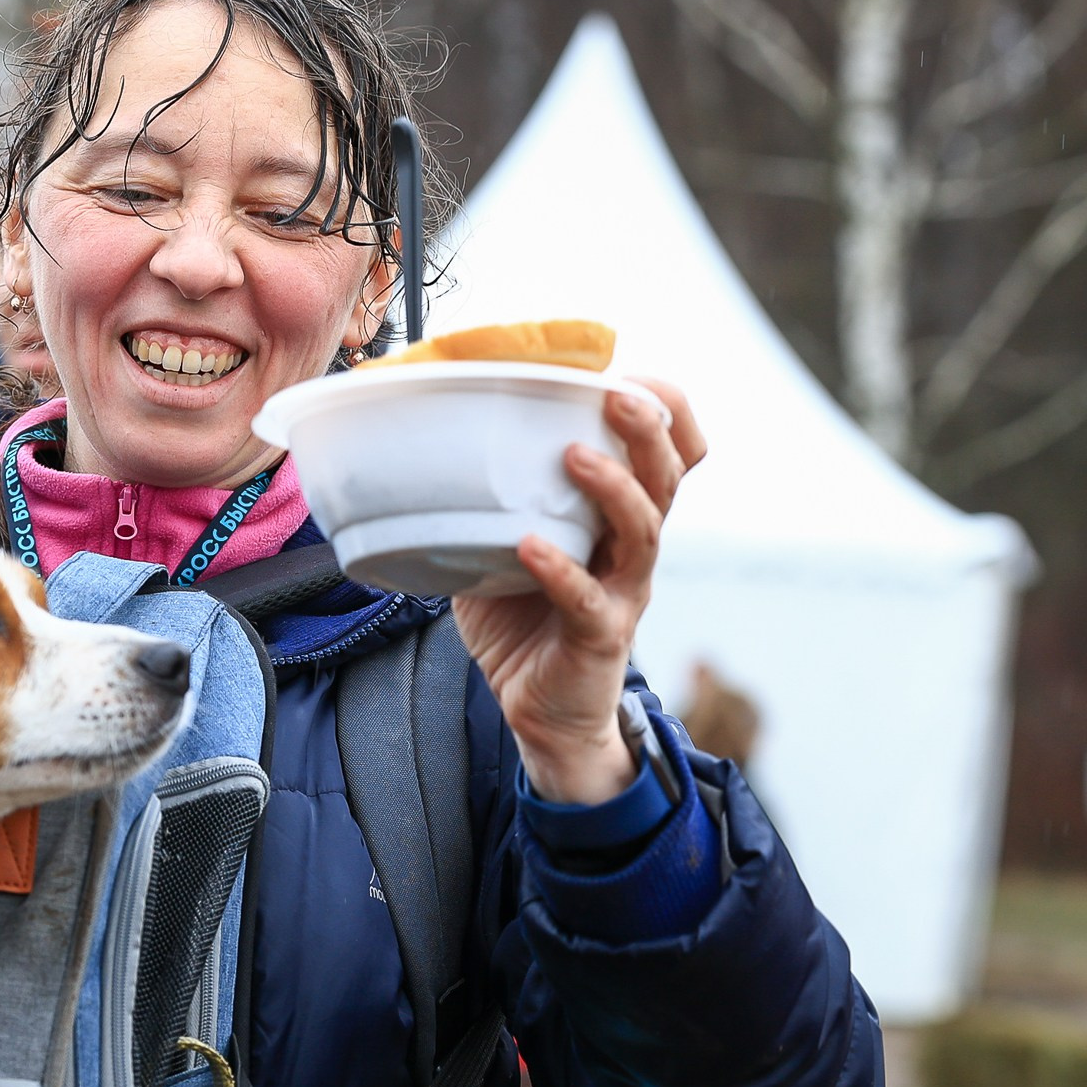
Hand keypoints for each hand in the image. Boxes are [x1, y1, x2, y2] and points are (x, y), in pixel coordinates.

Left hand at [453, 378, 705, 804]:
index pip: (666, 454)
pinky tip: (529, 545)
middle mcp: (632, 549)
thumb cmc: (523, 622)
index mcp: (617, 519)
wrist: (543, 715)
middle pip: (666, 477)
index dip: (663, 412)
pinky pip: (587, 599)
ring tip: (575, 456)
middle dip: (647, 431)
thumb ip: (482, 500)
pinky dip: (559, 569)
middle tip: (617, 393)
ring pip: (643, 531)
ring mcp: (623, 593)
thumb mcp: (500, 546)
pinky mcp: (601, 637)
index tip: (628, 372)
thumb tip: (420, 442)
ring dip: (613, 488)